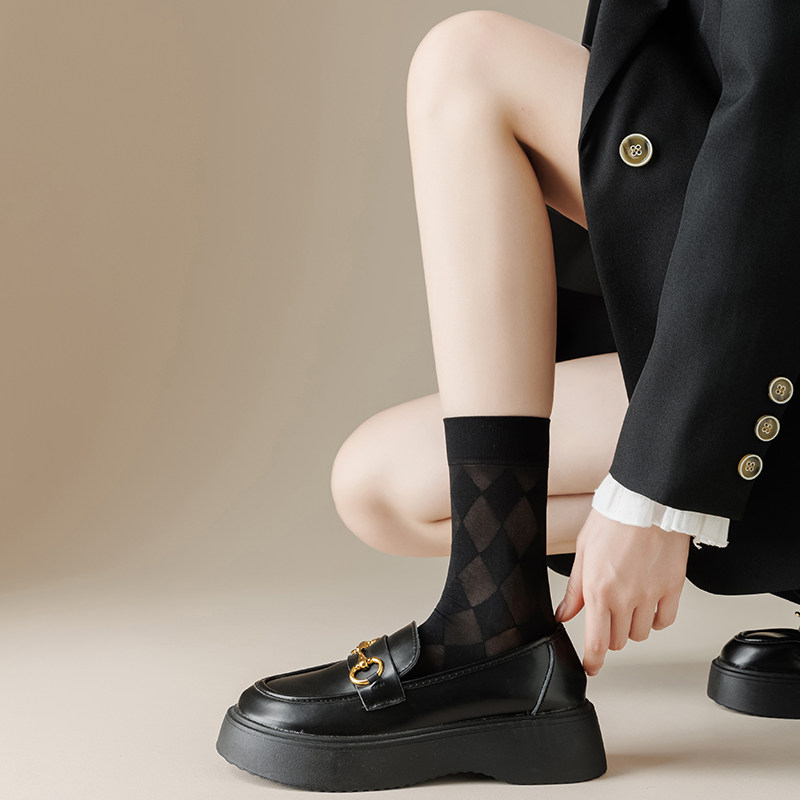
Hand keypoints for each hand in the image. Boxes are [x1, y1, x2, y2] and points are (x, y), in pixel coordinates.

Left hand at [554, 506, 689, 675]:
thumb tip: (563, 614)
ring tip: (628, 603)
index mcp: (598, 590)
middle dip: (610, 633)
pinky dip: (656, 619)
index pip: (597, 641)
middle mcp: (624, 598)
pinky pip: (665, 621)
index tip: (592, 667)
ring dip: (633, 626)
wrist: (648, 501)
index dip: (593, 661)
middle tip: (607, 615)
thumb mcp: (583, 551)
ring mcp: (650, 596)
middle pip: (619, 640)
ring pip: (641, 633)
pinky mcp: (673, 589)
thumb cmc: (613, 519)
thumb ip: (575, 589)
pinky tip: (649, 604)